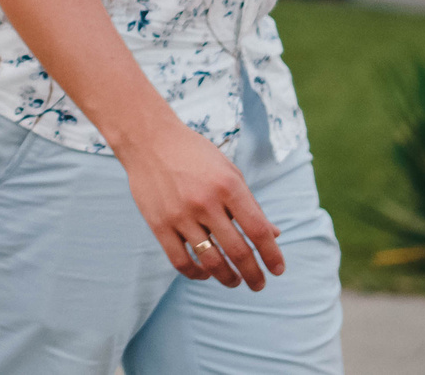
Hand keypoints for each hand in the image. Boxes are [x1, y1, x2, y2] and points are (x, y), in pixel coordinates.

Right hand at [114, 112, 283, 289]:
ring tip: (234, 281)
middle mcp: (205, 202)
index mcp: (228, 186)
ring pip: (211, 261)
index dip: (272, 255)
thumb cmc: (194, 155)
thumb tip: (274, 235)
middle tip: (259, 284)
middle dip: (253, 275)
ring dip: (227, 278)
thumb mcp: (228, 172)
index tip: (277, 270)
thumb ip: (250, 205)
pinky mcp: (159, 223)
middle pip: (238, 252)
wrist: (147, 139)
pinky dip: (196, 273)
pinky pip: (181, 260)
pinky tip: (204, 273)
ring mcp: (180, 214)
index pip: (258, 231)